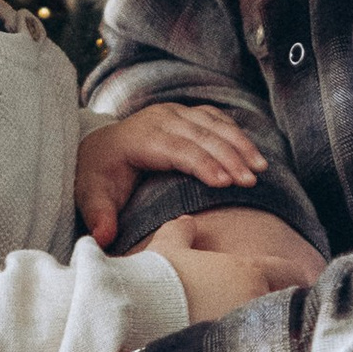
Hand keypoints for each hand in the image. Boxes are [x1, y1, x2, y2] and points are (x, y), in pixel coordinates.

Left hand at [75, 101, 264, 247]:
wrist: (100, 150)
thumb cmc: (100, 178)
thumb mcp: (91, 197)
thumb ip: (98, 216)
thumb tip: (102, 238)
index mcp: (138, 137)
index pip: (176, 148)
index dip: (201, 163)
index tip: (225, 183)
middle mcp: (159, 118)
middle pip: (200, 135)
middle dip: (228, 157)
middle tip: (251, 181)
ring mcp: (175, 113)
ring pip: (213, 124)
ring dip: (239, 144)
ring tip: (260, 168)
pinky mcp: (186, 114)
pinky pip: (216, 119)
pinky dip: (237, 134)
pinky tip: (253, 153)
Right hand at [144, 206, 320, 322]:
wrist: (139, 311)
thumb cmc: (158, 276)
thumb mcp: (168, 246)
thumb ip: (182, 232)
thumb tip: (187, 223)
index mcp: (248, 272)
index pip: (290, 271)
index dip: (295, 275)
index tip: (298, 281)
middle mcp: (254, 300)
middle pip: (282, 303)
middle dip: (277, 305)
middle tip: (271, 310)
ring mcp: (244, 330)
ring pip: (267, 330)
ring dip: (262, 330)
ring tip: (252, 337)